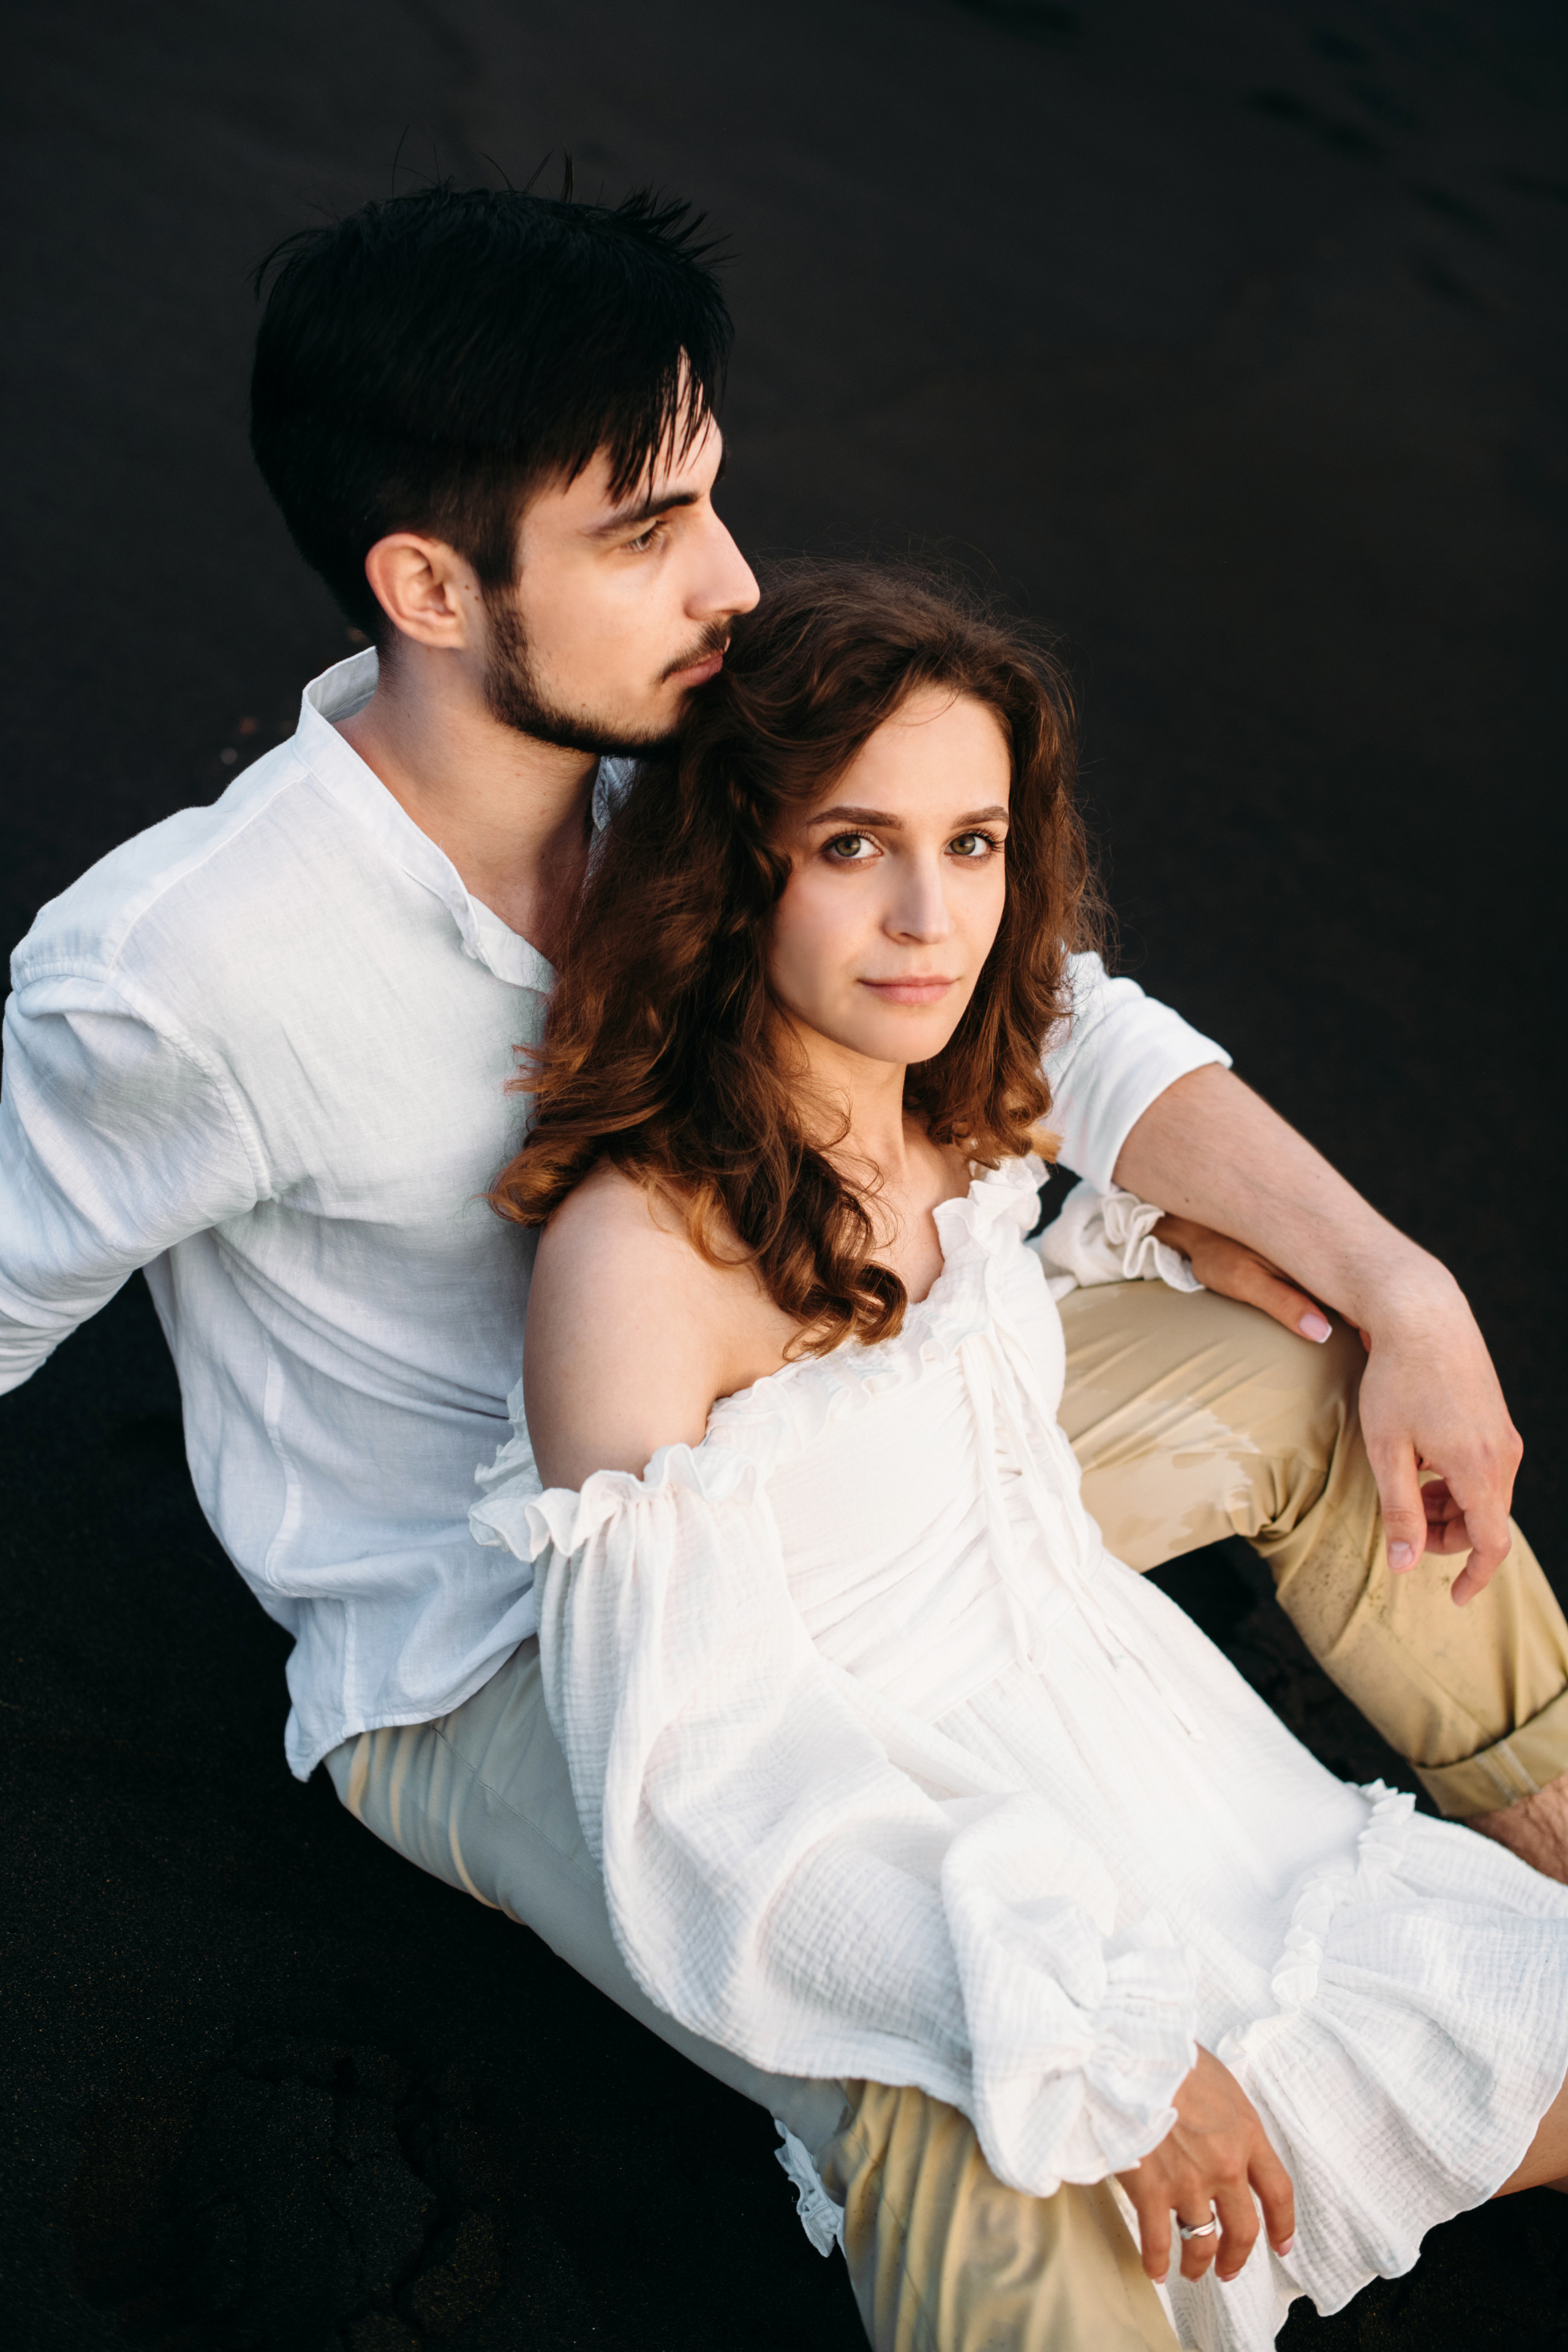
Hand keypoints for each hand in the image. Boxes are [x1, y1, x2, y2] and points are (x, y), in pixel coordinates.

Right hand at [1116, 2045, 1294, 2288]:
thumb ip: (1227, 2114)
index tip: (1281, 2244)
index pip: (1278, 2190)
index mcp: (1246, 2134)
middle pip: (1244, 2228)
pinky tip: (1154, 2270)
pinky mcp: (1151, 2191)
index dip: (1283, 2223)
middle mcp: (1225, 2166)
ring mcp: (1188, 2183)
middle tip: (1229, 2268)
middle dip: (1238, 2255)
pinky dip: (1156, 2261)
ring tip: (1192, 2271)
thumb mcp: (1217, 2078)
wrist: (1126, 2055)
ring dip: (1198, 2263)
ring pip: (1202, 2241)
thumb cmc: (1168, 2055)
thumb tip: (1221, 2128)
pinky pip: (1158, 2241)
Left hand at [1155, 1215, 1521, 1605]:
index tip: (1452, 1598)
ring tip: (1406, 1491)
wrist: (1423, 1314)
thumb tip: (1404, 1566)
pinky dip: (1455, 1482)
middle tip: (1403, 1528)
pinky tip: (1420, 1462)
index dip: (1473, 1578)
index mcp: (1479, 1470)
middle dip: (1447, 1537)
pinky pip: (1484, 1468)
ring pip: (1484, 1495)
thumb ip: (1399, 1511)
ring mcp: (1504, 1435)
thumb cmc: (1397, 1379)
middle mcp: (1503, 1455)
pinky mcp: (1496, 1419)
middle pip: (1485, 1522)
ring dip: (1448, 1508)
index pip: (1490, 1544)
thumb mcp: (1387, 1449)